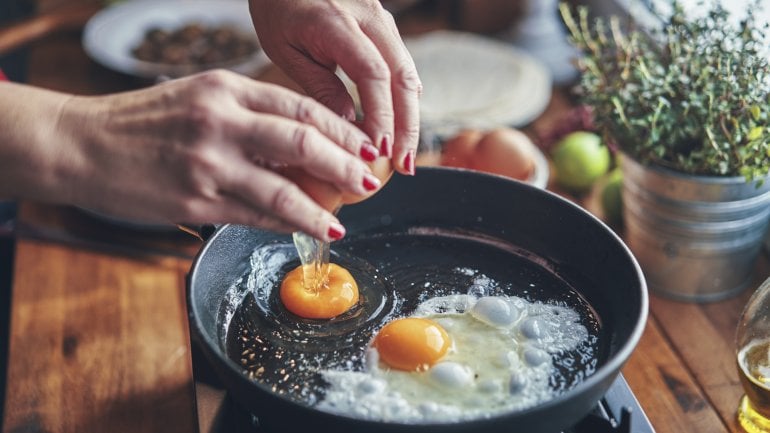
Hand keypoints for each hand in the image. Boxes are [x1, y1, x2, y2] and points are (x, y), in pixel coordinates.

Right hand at [0, 70, 381, 240]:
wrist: (81, 144)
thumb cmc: (143, 122)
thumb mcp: (199, 98)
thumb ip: (249, 115)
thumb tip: (304, 144)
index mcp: (225, 90)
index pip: (300, 107)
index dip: (341, 130)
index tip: (365, 146)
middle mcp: (220, 122)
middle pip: (303, 143)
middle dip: (346, 165)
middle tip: (369, 181)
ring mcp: (208, 164)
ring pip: (283, 190)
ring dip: (321, 210)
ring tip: (343, 221)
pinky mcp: (195, 201)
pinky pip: (254, 217)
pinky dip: (284, 225)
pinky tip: (303, 230)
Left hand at [249, 0, 420, 174]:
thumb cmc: (278, 8)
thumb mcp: (286, 49)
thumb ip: (319, 85)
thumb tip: (349, 126)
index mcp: (337, 21)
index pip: (373, 74)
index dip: (381, 115)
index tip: (380, 151)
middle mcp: (369, 16)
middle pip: (403, 76)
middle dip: (407, 125)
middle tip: (404, 165)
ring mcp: (382, 19)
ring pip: (409, 73)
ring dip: (410, 117)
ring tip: (404, 155)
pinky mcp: (386, 27)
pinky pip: (402, 66)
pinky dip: (403, 100)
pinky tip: (400, 129)